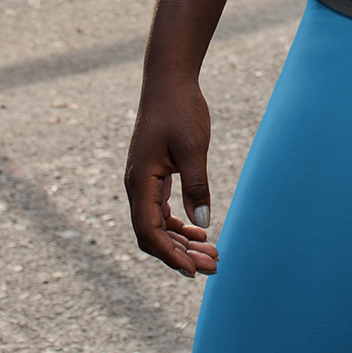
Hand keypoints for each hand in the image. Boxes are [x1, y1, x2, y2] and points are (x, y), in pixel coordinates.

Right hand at [124, 74, 219, 277]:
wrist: (169, 81)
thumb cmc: (179, 110)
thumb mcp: (192, 149)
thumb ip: (196, 186)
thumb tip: (203, 224)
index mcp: (140, 182)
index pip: (150, 233)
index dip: (171, 255)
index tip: (194, 271)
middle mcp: (137, 186)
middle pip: (153, 235)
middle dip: (181, 253)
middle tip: (214, 264)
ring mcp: (143, 182)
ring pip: (158, 225)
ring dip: (182, 241)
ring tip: (212, 252)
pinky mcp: (153, 176)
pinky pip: (161, 211)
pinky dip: (179, 224)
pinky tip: (200, 230)